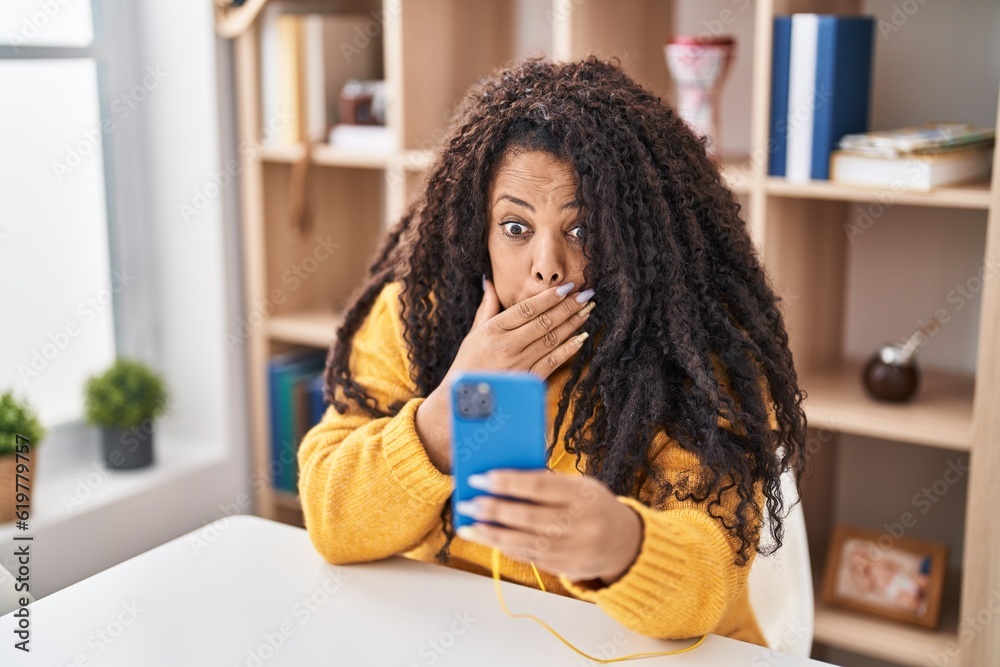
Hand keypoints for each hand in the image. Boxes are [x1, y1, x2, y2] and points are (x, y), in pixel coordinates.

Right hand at [415, 279, 595, 472]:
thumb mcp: (475, 331)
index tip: (568, 287)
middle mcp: (507, 345)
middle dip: (568, 307)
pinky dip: (569, 350)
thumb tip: (489, 281)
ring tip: (587, 311)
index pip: (527, 309)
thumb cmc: (469, 361)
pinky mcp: (527, 381)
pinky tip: (581, 338)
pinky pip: (552, 362)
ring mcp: (518, 364)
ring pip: (552, 339)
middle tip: (586, 294)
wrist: (465, 398)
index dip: (550, 297)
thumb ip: (487, 306)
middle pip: (544, 322)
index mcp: (493, 329)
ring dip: (572, 324)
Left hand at [453, 470, 642, 584]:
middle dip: (493, 509)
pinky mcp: (566, 567)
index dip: (508, 482)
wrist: (627, 543)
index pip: (539, 486)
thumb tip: (505, 478)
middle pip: (528, 516)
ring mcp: (573, 548)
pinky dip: (506, 548)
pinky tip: (489, 539)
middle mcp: (580, 523)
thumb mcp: (581, 486)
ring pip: (524, 542)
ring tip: (469, 525)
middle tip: (469, 502)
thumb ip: (549, 483)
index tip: (483, 478)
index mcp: (583, 495)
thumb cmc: (595, 506)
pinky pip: (529, 557)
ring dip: (491, 534)